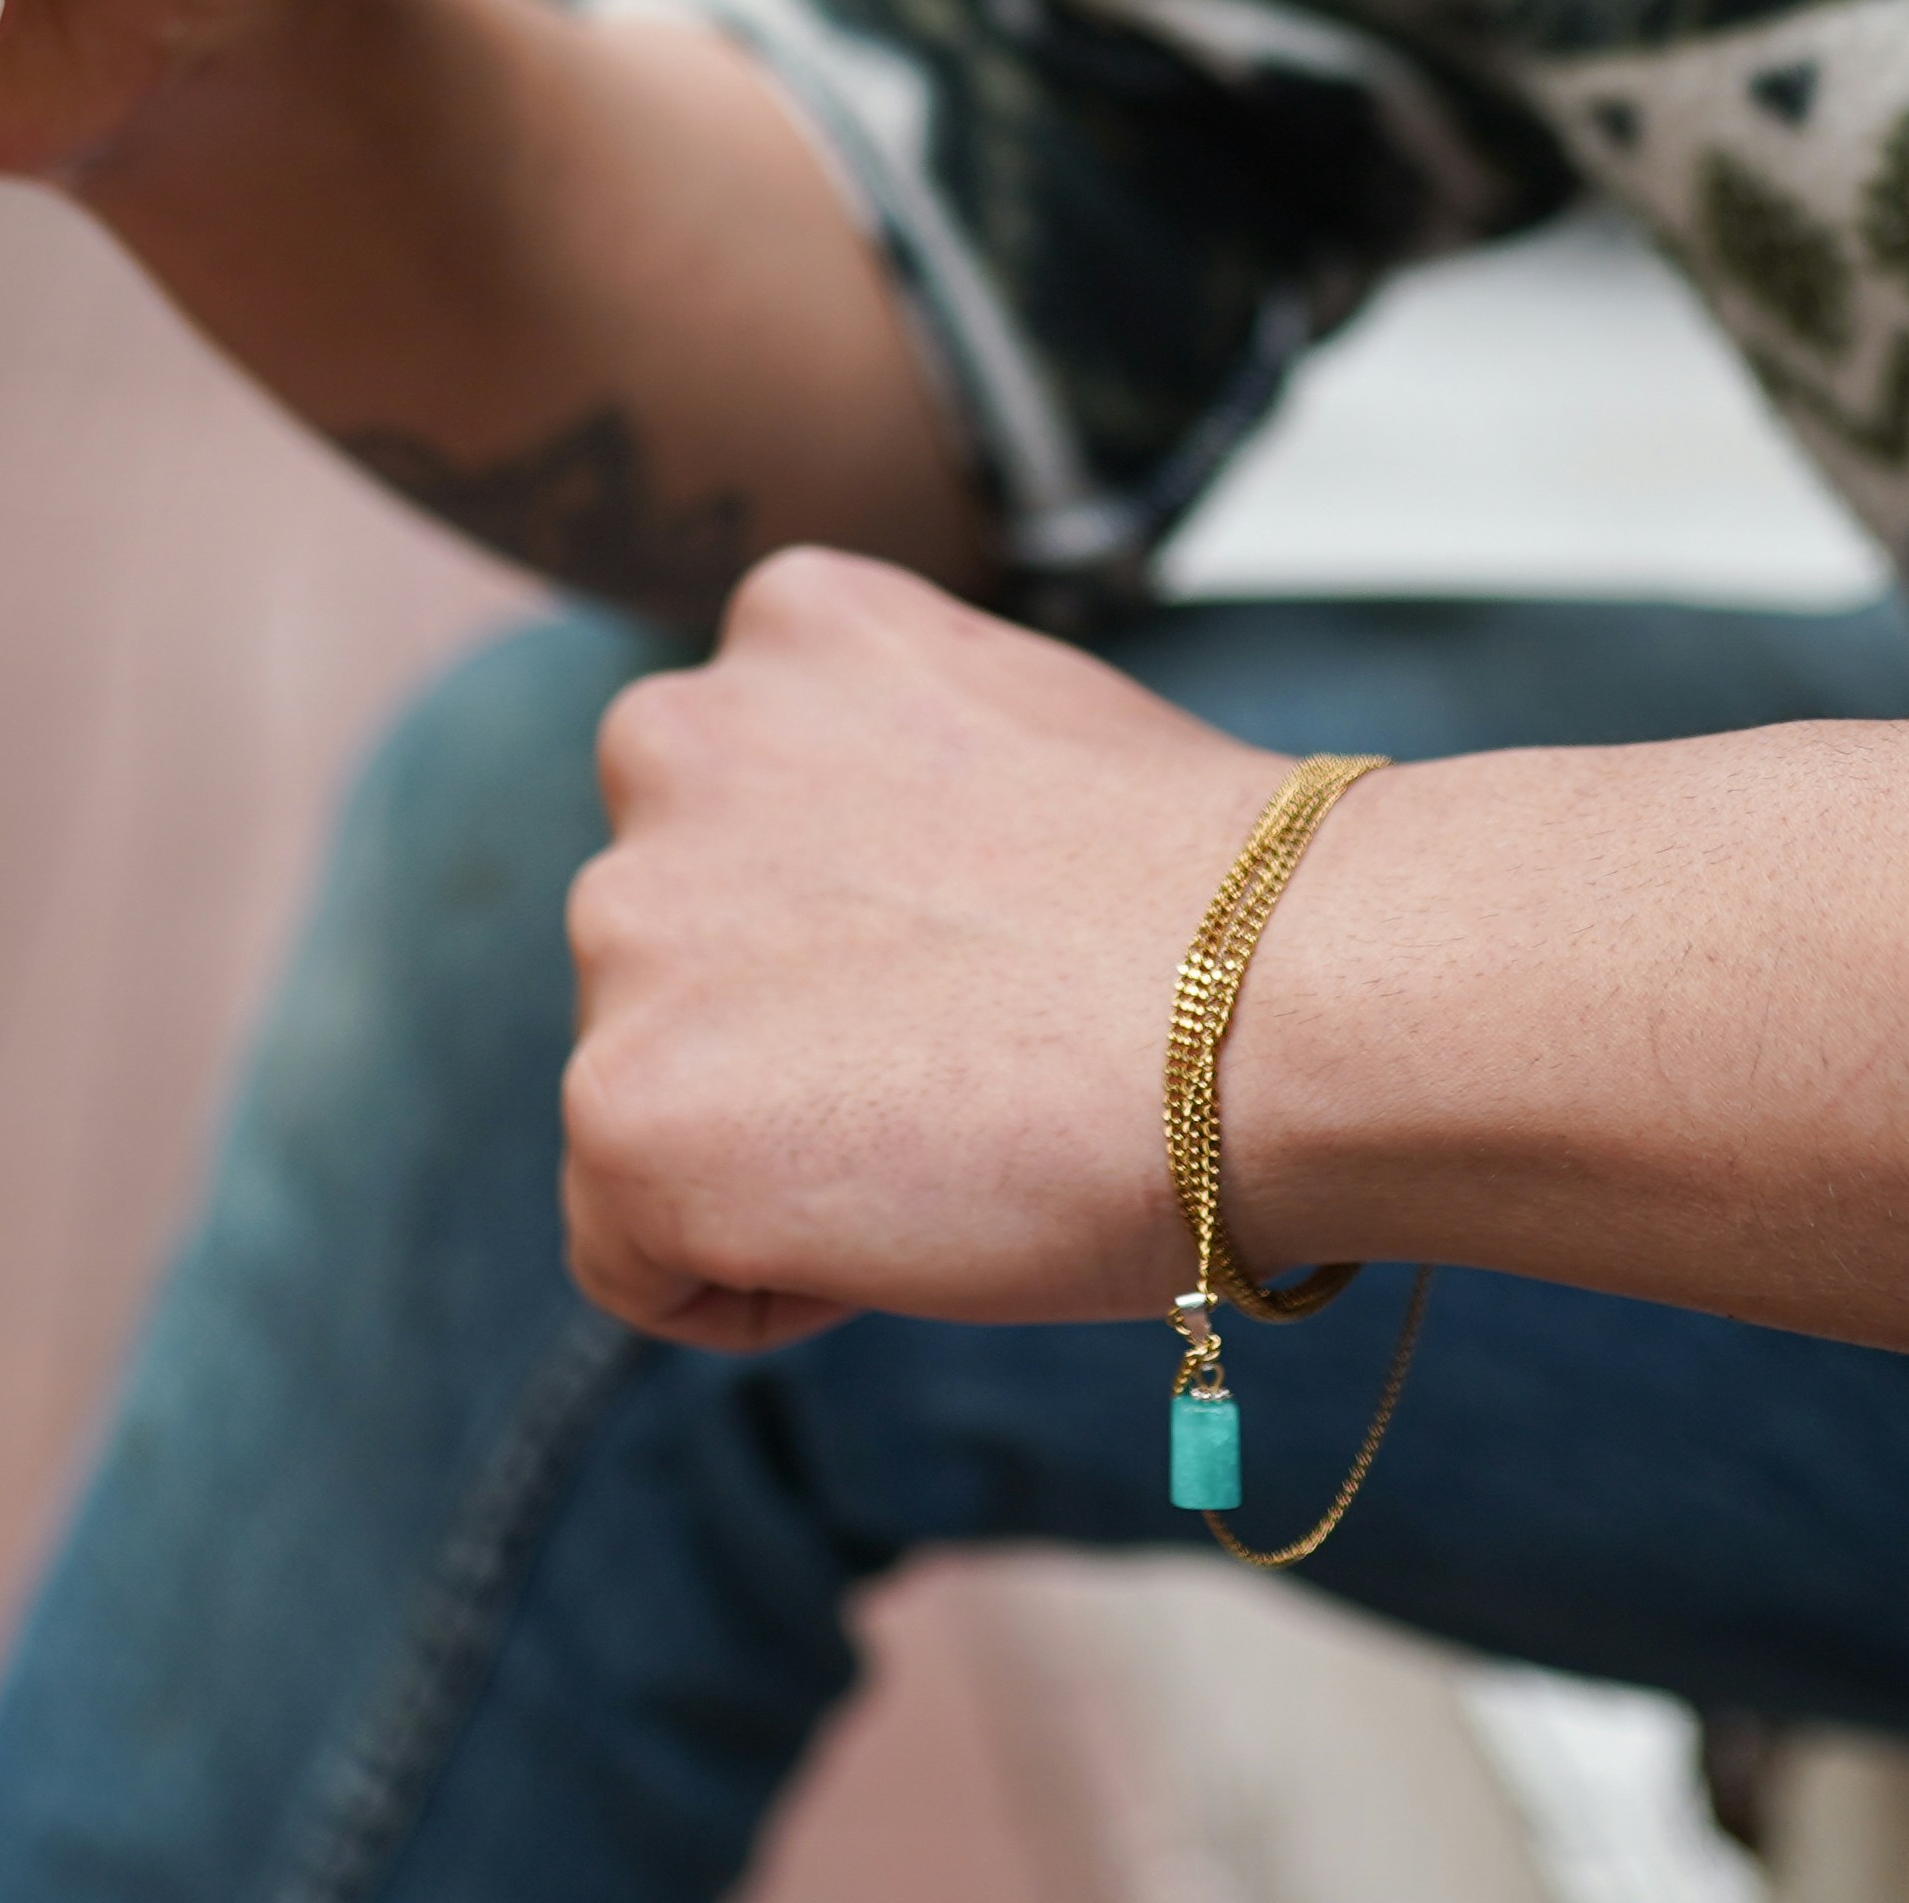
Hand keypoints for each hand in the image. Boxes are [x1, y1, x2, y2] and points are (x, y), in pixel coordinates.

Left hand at [560, 547, 1306, 1349]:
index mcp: (785, 627)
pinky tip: (903, 1224)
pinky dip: (756, 1280)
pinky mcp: (620, 1105)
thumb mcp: (1028, 743)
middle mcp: (672, 740)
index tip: (987, 968)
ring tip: (952, 1132)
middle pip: (673, 954)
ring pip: (647, 1095)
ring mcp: (627, 920)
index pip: (741, 817)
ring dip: (770, 1147)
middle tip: (972, 1065)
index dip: (864, 933)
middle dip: (789, 1031)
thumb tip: (870, 903)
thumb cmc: (1224, 911)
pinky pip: (634, 1256)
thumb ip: (901, 785)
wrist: (1288, 1005)